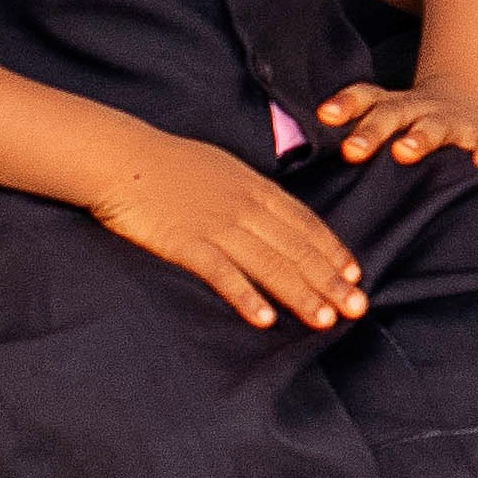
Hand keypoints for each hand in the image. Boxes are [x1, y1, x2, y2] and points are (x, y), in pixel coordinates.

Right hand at [86, 134, 369, 332]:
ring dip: (300, 293)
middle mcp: (244, 207)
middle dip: (330, 280)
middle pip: (296, 248)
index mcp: (255, 187)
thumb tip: (273, 211)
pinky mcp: (185, 243)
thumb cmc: (168, 162)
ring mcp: (216, 225)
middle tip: (358, 307)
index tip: (355, 274)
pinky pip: (223, 274)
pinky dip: (246, 296)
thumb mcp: (223, 166)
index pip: (305, 223)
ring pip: (269, 263)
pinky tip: (265, 319)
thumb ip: (250, 190)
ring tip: (325, 320)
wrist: (120, 157)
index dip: (332, 250)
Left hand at [316, 76, 477, 170]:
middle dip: (372, 131)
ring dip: (419, 138)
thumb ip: (357, 136)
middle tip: (352, 151)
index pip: (366, 98)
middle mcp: (419, 110)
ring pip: (434, 127)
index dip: (345, 105)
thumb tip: (299, 158)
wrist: (473, 102)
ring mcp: (453, 121)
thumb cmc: (416, 123)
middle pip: (392, 114)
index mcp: (392, 107)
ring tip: (404, 152)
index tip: (324, 116)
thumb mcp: (389, 120)